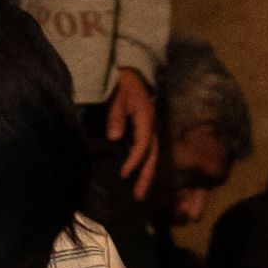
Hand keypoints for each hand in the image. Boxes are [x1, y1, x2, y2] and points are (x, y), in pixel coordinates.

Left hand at [107, 66, 159, 200]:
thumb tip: (115, 137)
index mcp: (146, 118)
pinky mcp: (145, 130)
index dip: (135, 161)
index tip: (124, 175)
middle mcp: (152, 126)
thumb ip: (115, 115)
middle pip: (153, 155)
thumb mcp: (116, 95)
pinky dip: (144, 165)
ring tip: (141, 194)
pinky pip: (147, 151)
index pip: (143, 144)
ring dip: (147, 175)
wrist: (129, 70)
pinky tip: (138, 177)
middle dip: (147, 177)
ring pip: (152, 156)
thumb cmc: (121, 82)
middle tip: (139, 197)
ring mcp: (150, 128)